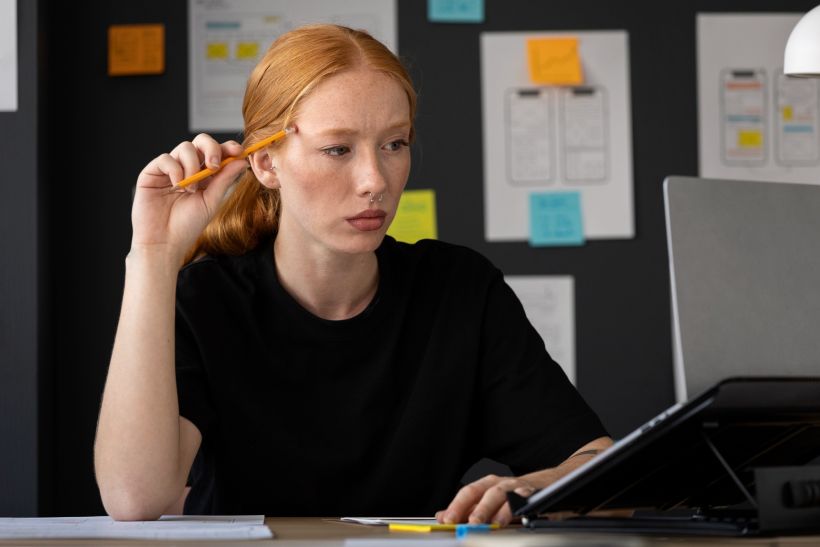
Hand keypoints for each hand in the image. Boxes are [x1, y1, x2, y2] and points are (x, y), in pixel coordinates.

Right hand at [131, 134, 246, 260]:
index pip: (217, 152)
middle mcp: (187, 168)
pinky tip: (178, 186)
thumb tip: (241, 161)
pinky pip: (165, 159)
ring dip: (192, 166)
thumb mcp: (211, 202)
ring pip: (184, 147)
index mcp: (204, 175)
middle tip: (215, 165)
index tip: (238, 151)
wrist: (164, 242)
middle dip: (211, 148)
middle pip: (200, 141)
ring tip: (191, 189)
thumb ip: (224, 180)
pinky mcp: (152, 173)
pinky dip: (175, 170)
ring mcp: (170, 170)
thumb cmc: (187, 226)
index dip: (228, 148)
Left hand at [435, 474, 537, 525]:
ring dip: (500, 510)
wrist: (543, 485)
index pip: (468, 493)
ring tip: (495, 523)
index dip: (457, 506)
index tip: (447, 520)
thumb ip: (466, 510)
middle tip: (472, 522)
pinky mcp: (534, 496)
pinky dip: (523, 507)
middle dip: (478, 509)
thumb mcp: (486, 502)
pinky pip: (528, 500)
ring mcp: (518, 489)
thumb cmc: (509, 497)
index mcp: (486, 485)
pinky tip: (520, 517)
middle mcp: (501, 484)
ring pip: (506, 496)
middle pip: (486, 493)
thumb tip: (442, 516)